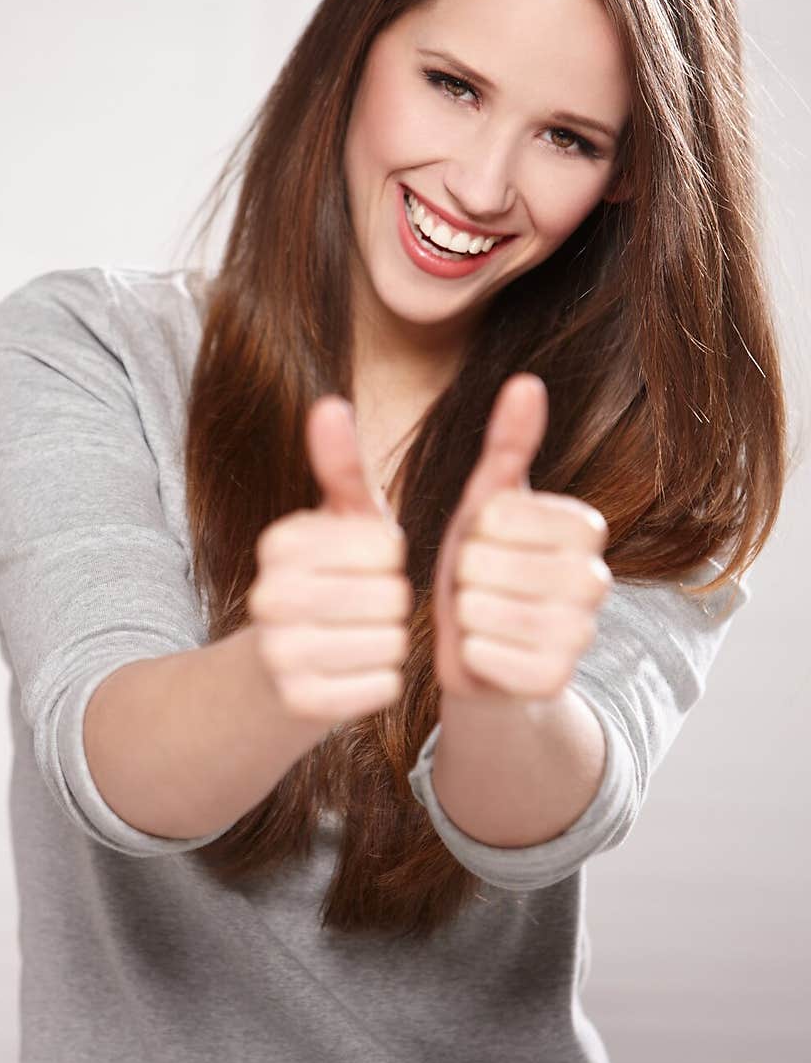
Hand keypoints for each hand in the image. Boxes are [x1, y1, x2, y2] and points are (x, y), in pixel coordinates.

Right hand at [248, 396, 412, 726]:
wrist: (271, 674)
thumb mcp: (333, 523)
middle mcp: (269, 594)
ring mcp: (280, 653)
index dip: (390, 559)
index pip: (387, 545)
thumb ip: (340, 466)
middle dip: (394, 603)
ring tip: (360, 638)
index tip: (363, 567)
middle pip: (392, 595)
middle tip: (366, 609)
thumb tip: (330, 403)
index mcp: (280, 543)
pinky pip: (383, 686)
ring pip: (391, 642)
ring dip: (390, 642)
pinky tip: (355, 672)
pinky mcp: (300, 704)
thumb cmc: (323, 583)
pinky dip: (382, 681)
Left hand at [432, 373, 611, 703]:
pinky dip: (471, 654)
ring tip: (479, 614)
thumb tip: (527, 380)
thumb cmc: (481, 566)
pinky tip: (484, 652)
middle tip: (476, 585)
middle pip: (488, 564)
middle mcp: (598, 580)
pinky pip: (488, 658)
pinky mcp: (556, 682)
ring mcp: (583, 635)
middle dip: (463, 574)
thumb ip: (508, 445)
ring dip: (464, 614)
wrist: (482, 650)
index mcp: (585, 527)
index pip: (499, 515)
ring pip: (485, 611)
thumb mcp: (488, 501)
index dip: (472, 530)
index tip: (483, 543)